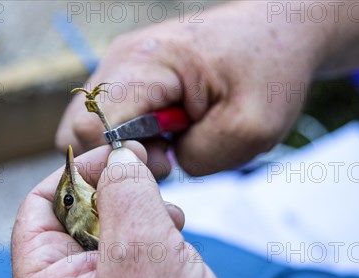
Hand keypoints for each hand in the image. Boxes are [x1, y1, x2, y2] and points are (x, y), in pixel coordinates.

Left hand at [11, 142, 281, 277]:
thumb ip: (126, 192)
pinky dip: (158, 248)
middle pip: (77, 221)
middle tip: (150, 187)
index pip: (38, 207)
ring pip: (113, 242)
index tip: (113, 153)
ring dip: (141, 220)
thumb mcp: (144, 251)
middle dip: (115, 196)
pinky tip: (182, 251)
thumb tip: (118, 157)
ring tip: (174, 223)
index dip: (73, 172)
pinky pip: (138, 267)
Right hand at [57, 1, 327, 176]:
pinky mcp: (132, 79)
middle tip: (168, 156)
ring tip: (173, 143)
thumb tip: (166, 163)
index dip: (121, 159)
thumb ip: (198, 158)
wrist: (278, 33)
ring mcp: (123, 68)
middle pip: (80, 128)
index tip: (166, 161)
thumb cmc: (269, 71)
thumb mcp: (250, 128)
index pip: (93, 126)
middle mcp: (122, 61)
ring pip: (92, 127)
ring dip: (128, 149)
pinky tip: (172, 134)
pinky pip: (112, 120)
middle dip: (118, 158)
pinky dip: (135, 138)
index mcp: (146, 64)